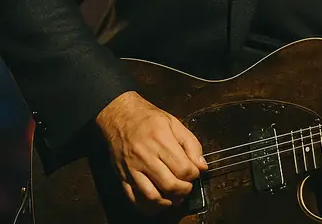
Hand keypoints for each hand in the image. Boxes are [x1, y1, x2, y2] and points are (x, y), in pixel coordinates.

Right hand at [95, 91, 207, 213]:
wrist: (119, 115)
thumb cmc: (148, 118)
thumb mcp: (175, 123)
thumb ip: (191, 144)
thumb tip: (202, 166)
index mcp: (161, 140)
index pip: (184, 169)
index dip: (194, 175)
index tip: (194, 172)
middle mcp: (145, 156)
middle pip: (170, 185)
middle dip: (184, 190)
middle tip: (187, 186)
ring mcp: (132, 168)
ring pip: (152, 197)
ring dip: (168, 202)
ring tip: (175, 197)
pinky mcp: (122, 176)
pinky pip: (134, 199)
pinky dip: (148, 207)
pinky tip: (158, 202)